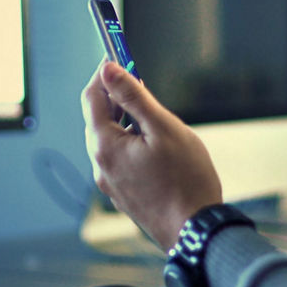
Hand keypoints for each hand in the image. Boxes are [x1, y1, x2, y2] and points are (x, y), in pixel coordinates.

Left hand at [81, 61, 222, 249]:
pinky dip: (129, 143)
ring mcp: (110, 183)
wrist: (195, 231)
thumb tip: (109, 69)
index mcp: (106, 146)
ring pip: (108, 140)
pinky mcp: (122, 194)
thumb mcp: (163, 128)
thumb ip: (134, 97)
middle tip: (140, 83)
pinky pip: (118, 159)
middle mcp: (101, 166)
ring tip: (153, 118)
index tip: (117, 56)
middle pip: (98, 119)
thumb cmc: (186, 180)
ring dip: (124, 122)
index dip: (103, 74)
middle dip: (115, 97)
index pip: (91, 97)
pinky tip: (155, 147)